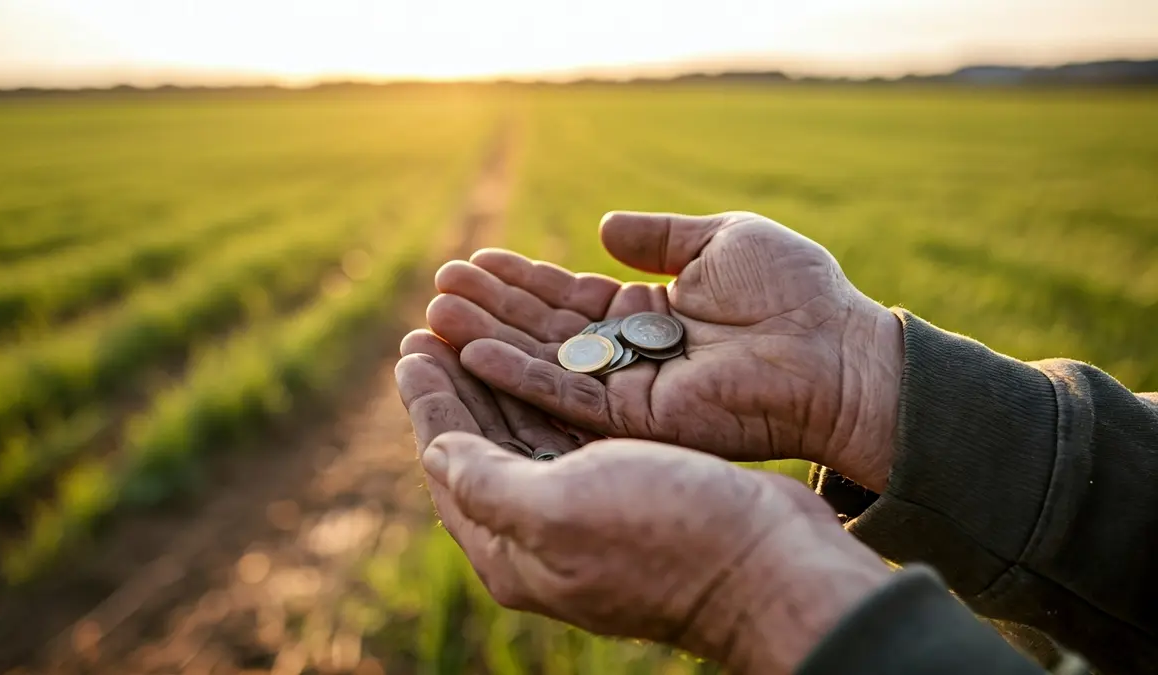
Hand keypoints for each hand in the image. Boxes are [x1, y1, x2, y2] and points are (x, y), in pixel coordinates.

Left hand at [395, 349, 890, 673]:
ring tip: (483, 323)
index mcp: (513, 548)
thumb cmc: (667, 535)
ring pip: (526, 425)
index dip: (428, 400)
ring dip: (500, 371)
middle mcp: (544, 529)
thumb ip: (487, 484)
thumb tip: (435, 454)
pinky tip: (550, 349)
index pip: (450, 460)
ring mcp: (587, 507)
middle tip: (438, 318)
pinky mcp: (627, 484)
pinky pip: (570, 423)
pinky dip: (551, 382)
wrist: (769, 560)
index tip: (413, 344)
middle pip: (483, 439)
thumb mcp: (561, 511)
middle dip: (458, 377)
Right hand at [426, 211, 903, 490]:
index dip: (521, 280)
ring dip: (490, 340)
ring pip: (545, 363)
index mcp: (649, 313)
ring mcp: (632, 389)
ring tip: (436, 315)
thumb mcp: (721, 240)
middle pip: (545, 330)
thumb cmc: (793, 290)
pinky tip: (476, 354)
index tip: (474, 263)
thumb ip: (659, 237)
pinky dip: (521, 374)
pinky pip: (568, 396)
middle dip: (492, 309)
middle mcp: (631, 355)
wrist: (836, 348)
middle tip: (438, 287)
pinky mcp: (638, 419)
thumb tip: (600, 227)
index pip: (569, 297)